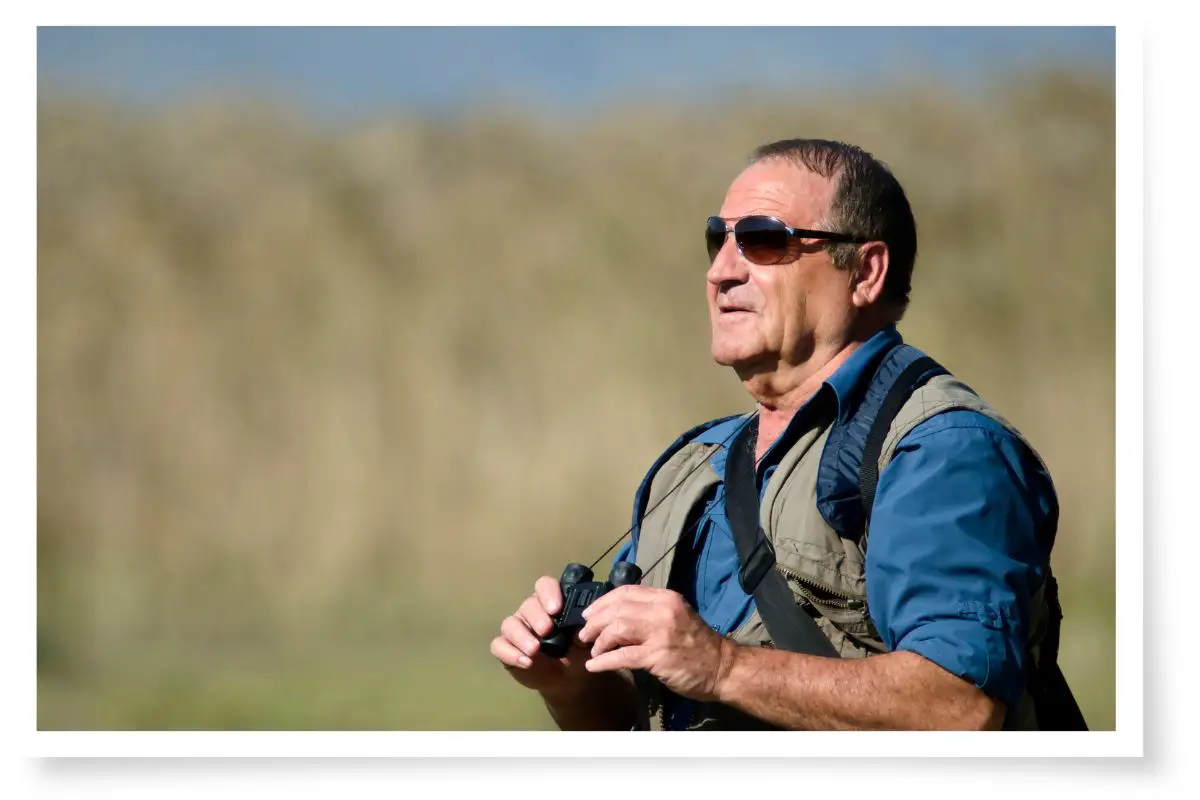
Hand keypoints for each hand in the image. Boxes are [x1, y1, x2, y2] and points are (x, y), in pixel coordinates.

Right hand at [491, 576, 592, 696]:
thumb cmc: (577, 653)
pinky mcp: (506, 648)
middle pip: (528, 605)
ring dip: (521, 636)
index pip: (545, 586)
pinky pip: (499, 645)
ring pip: (510, 624)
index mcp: (551, 603)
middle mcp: (531, 612)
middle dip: (537, 617)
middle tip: (546, 631)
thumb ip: (582, 634)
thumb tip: (579, 630)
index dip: (548, 593)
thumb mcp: (586, 644)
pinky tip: (526, 663)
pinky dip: (510, 653)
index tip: (556, 609)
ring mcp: (517, 629)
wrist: (568, 679)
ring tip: (534, 650)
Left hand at [577, 585, 733, 702]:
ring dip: (599, 640)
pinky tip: (594, 666)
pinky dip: (604, 661)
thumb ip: (650, 612)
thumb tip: (615, 617)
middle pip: (617, 608)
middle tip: (584, 635)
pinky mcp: (658, 656)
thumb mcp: (676, 616)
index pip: (625, 592)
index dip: (602, 602)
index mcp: (665, 598)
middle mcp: (663, 610)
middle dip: (595, 622)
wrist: (722, 667)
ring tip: (593, 651)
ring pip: (617, 628)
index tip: (589, 614)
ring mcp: (661, 633)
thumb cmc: (697, 644)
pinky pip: (623, 656)